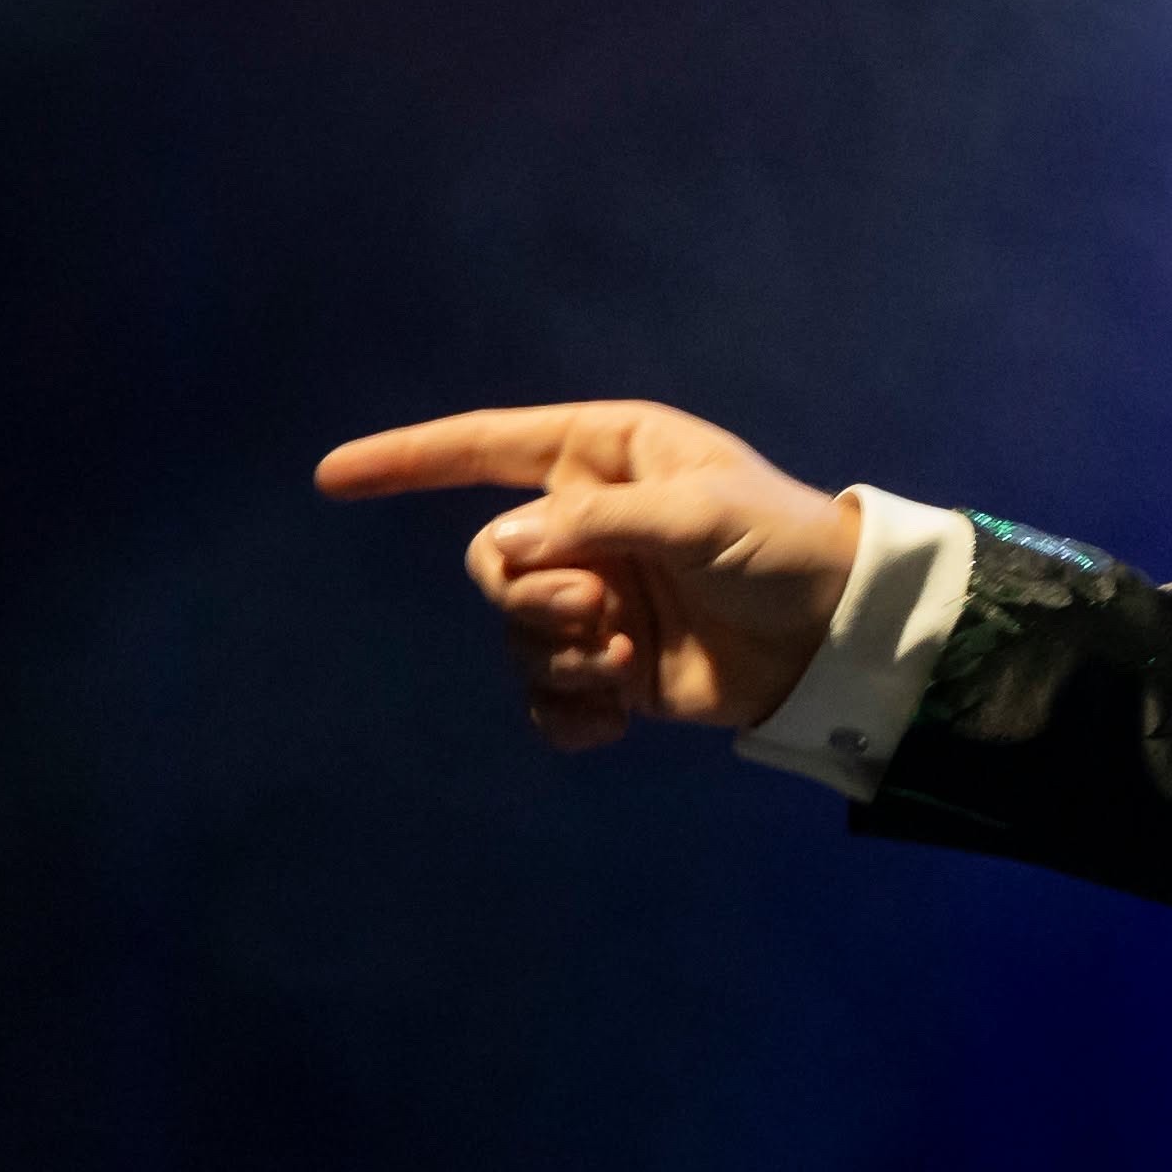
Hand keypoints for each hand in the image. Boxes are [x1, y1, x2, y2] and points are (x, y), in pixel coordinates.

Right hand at [315, 401, 864, 749]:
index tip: (333, 478)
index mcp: (606, 457)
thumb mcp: (699, 513)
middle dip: (530, 594)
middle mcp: (588, 522)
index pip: (485, 447)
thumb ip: (596, 522)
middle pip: (492, 560)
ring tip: (624, 660)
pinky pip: (546, 694)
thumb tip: (507, 548)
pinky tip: (611, 724)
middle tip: (598, 610)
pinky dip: (567, 714)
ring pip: (516, 630)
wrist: (839, 637)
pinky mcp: (610, 664)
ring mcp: (597, 596)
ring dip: (559, 654)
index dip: (407, 460)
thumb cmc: (783, 548)